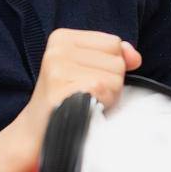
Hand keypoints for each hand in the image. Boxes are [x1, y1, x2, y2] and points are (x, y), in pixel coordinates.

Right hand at [0, 28, 141, 171]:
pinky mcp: (60, 88)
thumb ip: (115, 56)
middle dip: (111, 83)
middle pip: (117, 61)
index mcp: (63, 38)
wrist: (36, 133)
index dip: (111, 66)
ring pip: (114, 77)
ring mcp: (57, 68)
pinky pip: (102, 89)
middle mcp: (58, 49)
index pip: (114, 43)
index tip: (88, 79)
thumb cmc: (68, 101)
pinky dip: (101, 103)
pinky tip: (84, 109)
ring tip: (85, 103)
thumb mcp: (89, 70)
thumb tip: (135, 57)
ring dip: (108, 96)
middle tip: (86, 95)